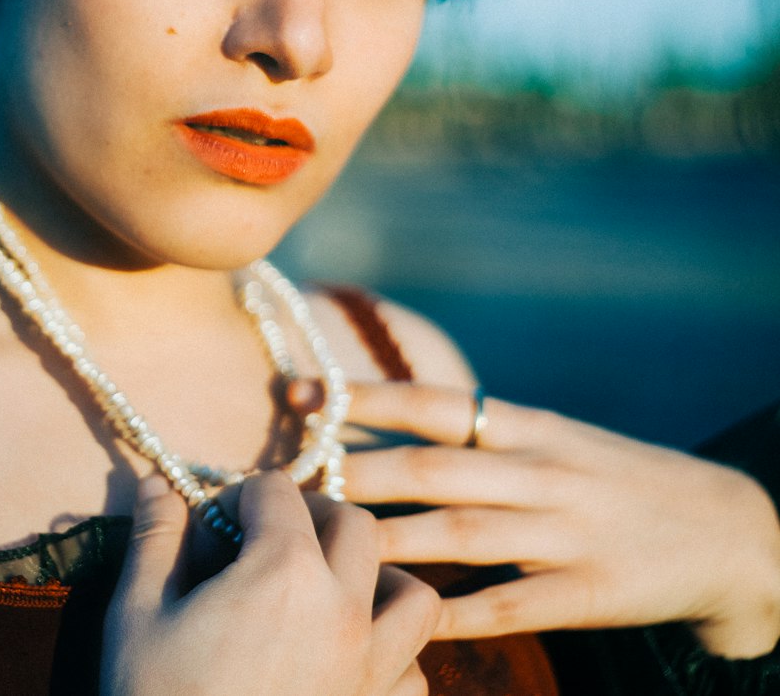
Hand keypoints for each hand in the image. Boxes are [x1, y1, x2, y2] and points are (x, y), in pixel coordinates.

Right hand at [102, 470, 440, 695]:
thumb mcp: (138, 617)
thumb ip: (155, 539)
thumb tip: (157, 481)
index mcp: (284, 572)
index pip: (278, 490)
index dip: (240, 497)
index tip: (214, 527)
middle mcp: (343, 610)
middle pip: (356, 523)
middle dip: (313, 518)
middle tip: (268, 543)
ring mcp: (371, 669)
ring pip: (413, 594)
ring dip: (378, 580)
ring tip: (331, 591)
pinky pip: (414, 673)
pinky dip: (393, 658)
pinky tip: (348, 663)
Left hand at [342, 383, 779, 657]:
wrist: (721, 526)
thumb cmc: (613, 476)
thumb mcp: (554, 436)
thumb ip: (481, 433)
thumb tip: (389, 422)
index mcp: (529, 425)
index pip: (434, 403)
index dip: (364, 398)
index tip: (302, 394)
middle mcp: (542, 470)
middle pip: (436, 468)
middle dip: (360, 469)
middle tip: (294, 475)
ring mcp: (566, 533)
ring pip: (463, 535)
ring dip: (391, 538)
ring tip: (328, 544)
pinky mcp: (588, 592)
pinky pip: (512, 605)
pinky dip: (460, 613)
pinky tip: (412, 619)